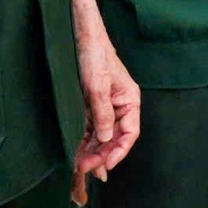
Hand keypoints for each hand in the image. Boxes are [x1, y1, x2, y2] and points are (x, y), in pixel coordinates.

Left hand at [70, 25, 139, 205]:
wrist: (83, 37)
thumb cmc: (94, 56)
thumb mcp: (98, 85)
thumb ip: (103, 113)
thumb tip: (106, 139)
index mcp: (129, 100)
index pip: (130, 132)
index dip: (119, 151)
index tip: (106, 165)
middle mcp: (120, 107)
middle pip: (115, 138)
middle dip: (101, 155)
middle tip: (85, 169)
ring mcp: (106, 108)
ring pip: (101, 137)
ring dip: (91, 152)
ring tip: (79, 169)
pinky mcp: (92, 107)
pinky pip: (90, 130)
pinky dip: (84, 143)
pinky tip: (77, 155)